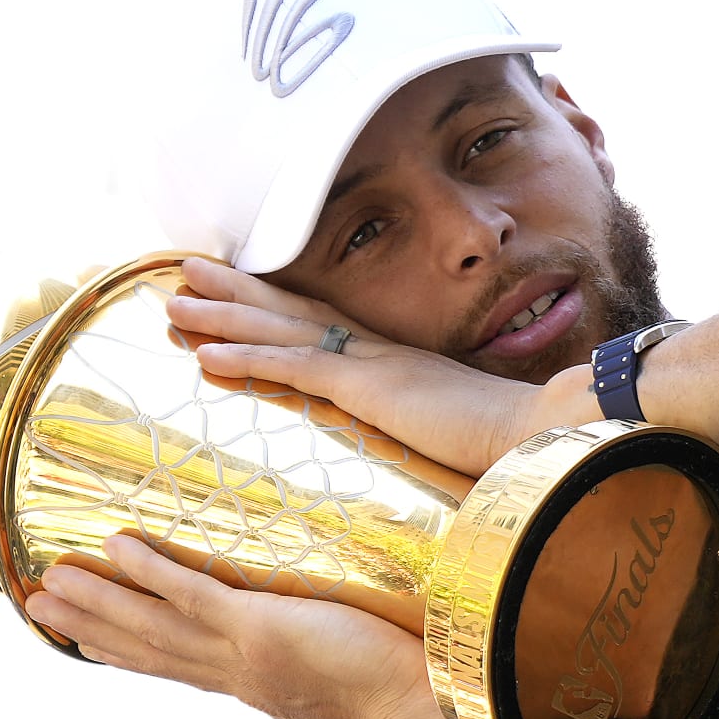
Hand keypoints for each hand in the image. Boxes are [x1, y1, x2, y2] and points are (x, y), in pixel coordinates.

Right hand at [24, 534, 460, 718]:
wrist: (424, 717)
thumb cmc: (408, 695)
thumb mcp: (351, 677)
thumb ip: (330, 659)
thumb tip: (335, 640)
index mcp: (255, 686)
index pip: (181, 665)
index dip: (132, 651)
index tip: (94, 642)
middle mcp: (236, 674)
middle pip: (148, 648)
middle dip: (92, 628)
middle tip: (39, 607)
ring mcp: (243, 651)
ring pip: (153, 624)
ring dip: (98, 604)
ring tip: (47, 584)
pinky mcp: (259, 627)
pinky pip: (192, 593)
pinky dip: (151, 572)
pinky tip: (116, 547)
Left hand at [169, 257, 595, 477]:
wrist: (546, 435)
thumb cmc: (513, 443)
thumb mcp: (456, 430)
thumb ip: (428, 428)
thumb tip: (422, 444)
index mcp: (395, 363)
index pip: (322, 327)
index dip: (273, 307)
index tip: (232, 293)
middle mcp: (377, 354)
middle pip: (291, 311)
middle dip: (234, 291)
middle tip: (182, 273)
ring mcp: (372, 366)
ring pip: (280, 329)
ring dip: (222, 316)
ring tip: (172, 304)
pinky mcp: (371, 389)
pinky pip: (296, 367)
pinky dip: (248, 357)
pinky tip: (206, 355)